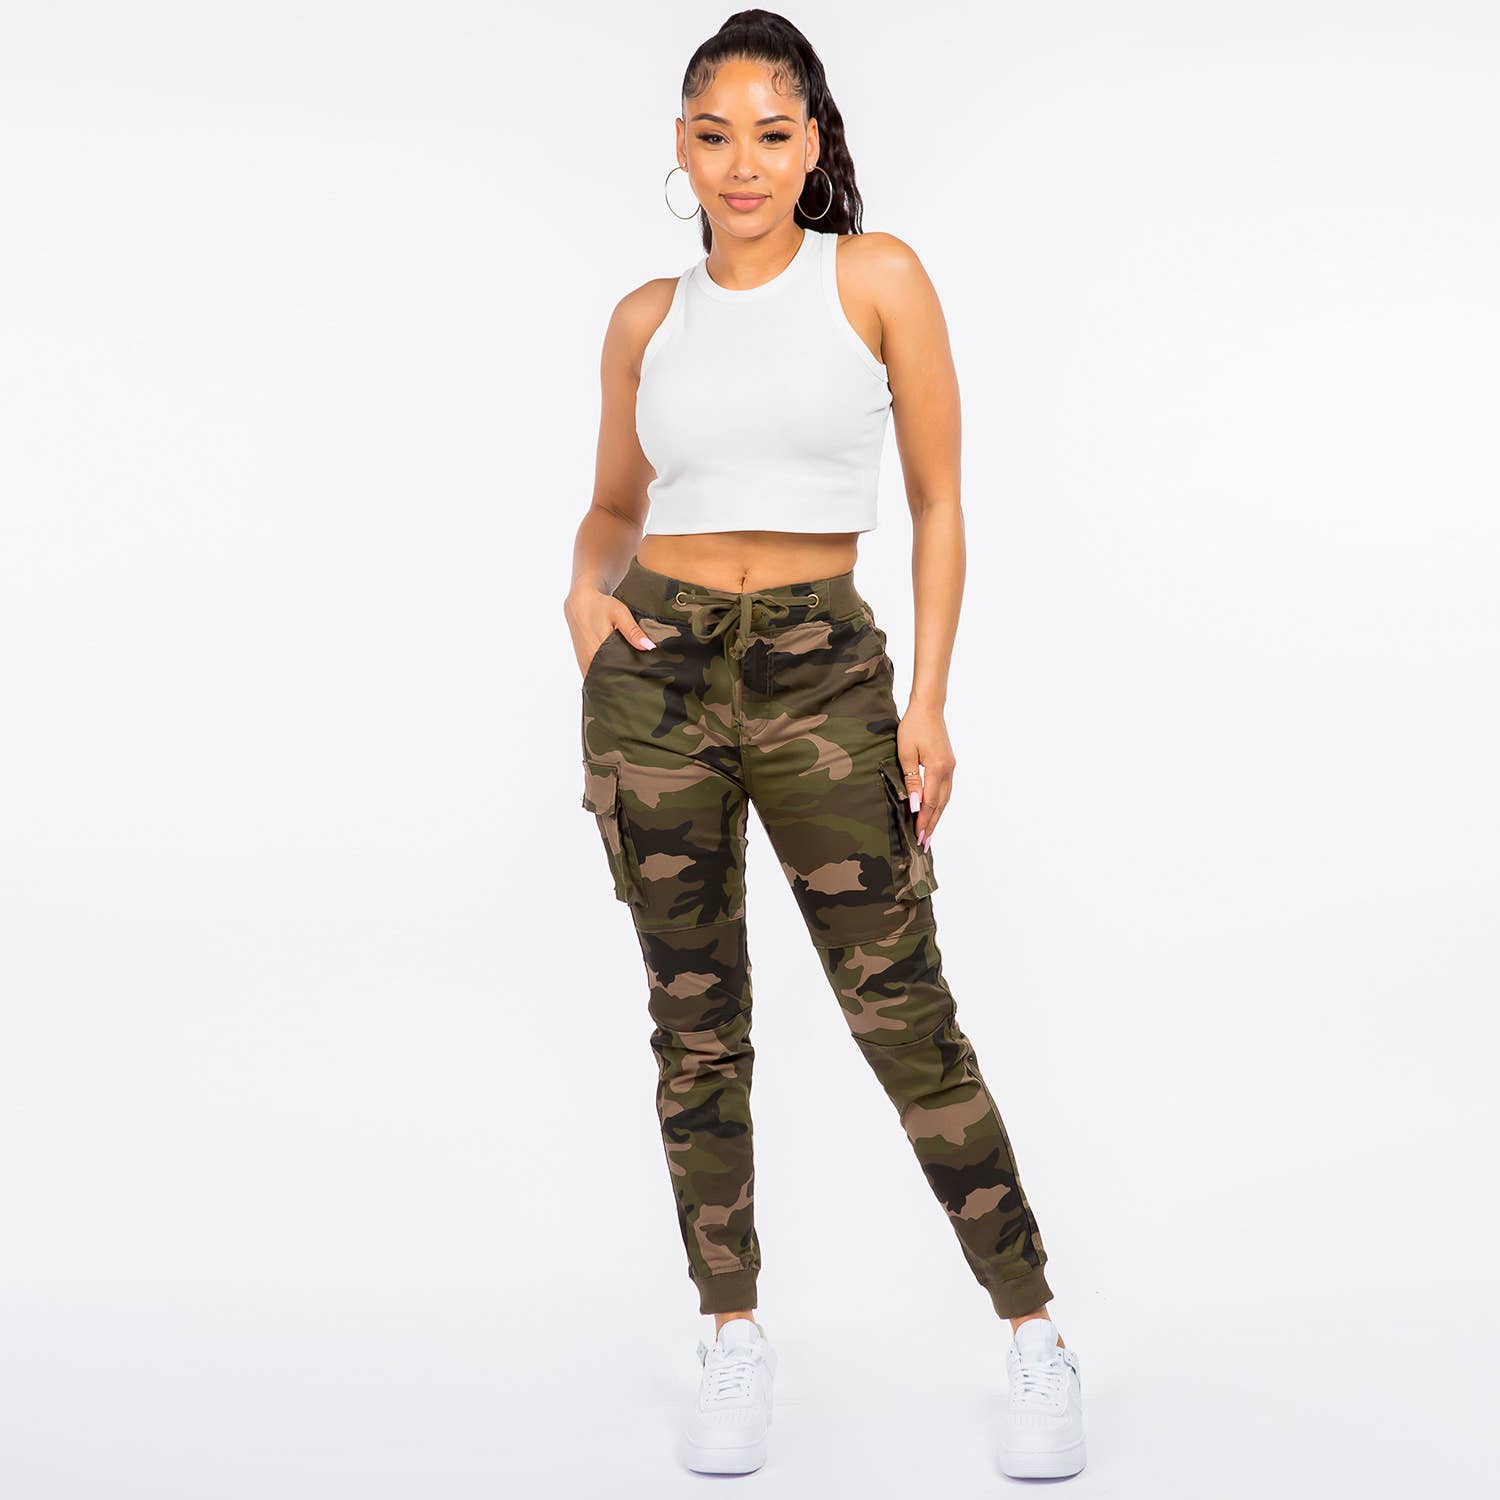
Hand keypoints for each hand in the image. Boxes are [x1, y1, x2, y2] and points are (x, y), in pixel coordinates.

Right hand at [564, 584, 656, 679]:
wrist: (579, 602)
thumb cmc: (600, 605)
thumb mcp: (620, 614)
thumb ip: (633, 632)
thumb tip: (649, 647)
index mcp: (597, 652)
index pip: (615, 675)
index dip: (629, 679)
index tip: (642, 681)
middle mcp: (588, 661)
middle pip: (608, 680)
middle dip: (623, 682)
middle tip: (640, 682)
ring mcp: (584, 663)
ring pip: (601, 679)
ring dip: (613, 680)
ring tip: (630, 679)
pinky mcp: (582, 662)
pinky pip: (595, 676)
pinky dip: (605, 676)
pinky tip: (617, 673)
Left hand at [896, 704, 953, 851]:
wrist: (928, 707)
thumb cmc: (913, 727)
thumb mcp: (906, 754)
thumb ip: (911, 780)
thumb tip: (914, 804)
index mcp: (937, 768)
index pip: (931, 802)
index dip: (924, 820)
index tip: (918, 836)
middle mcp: (948, 770)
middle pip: (941, 804)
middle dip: (932, 824)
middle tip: (924, 843)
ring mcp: (950, 767)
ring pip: (945, 798)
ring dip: (937, 816)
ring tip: (928, 832)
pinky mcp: (948, 764)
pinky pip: (945, 789)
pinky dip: (939, 803)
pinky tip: (934, 811)